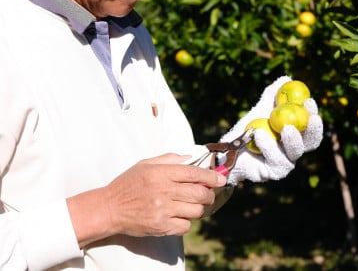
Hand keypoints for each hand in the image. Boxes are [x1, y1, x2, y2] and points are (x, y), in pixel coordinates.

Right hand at [67, 154, 226, 246]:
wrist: (109, 208)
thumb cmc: (128, 184)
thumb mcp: (145, 164)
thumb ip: (169, 159)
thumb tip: (190, 158)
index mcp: (161, 173)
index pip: (194, 174)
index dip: (211, 177)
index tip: (221, 179)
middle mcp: (164, 191)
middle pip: (200, 193)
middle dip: (209, 194)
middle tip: (208, 194)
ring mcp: (163, 210)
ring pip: (196, 211)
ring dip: (198, 208)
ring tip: (191, 205)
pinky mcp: (161, 226)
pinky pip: (185, 226)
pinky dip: (186, 222)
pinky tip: (179, 216)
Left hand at [220, 76, 322, 185]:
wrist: (228, 149)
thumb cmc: (248, 129)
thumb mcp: (260, 109)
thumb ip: (273, 95)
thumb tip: (286, 78)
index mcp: (295, 137)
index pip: (310, 128)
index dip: (314, 115)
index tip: (309, 101)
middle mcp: (293, 152)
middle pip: (310, 143)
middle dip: (312, 130)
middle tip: (309, 117)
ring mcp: (284, 164)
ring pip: (294, 153)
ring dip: (291, 140)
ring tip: (283, 127)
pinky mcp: (272, 173)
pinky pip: (275, 160)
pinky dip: (268, 146)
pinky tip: (259, 135)